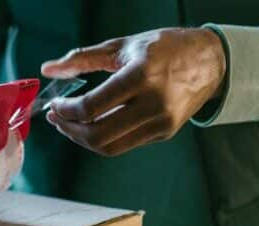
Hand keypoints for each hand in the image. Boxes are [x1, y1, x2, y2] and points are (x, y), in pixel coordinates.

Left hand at [41, 28, 225, 155]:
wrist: (210, 61)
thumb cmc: (164, 48)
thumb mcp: (122, 46)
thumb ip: (82, 58)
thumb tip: (48, 69)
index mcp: (141, 76)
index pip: (92, 107)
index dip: (66, 111)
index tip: (55, 105)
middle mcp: (153, 103)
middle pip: (98, 135)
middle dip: (70, 130)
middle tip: (57, 118)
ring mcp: (161, 122)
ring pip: (109, 146)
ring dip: (82, 139)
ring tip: (70, 124)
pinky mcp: (165, 133)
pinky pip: (124, 145)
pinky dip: (102, 138)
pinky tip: (92, 125)